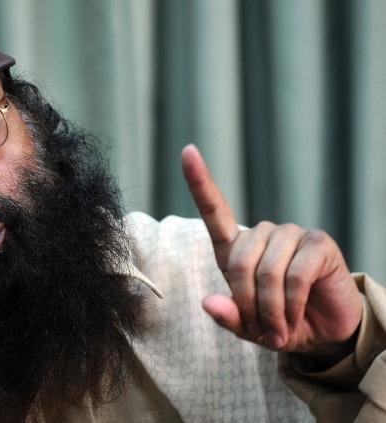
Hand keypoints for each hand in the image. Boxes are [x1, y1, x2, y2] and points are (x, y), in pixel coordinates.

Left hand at [181, 144, 362, 353]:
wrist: (325, 331)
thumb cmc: (280, 322)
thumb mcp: (249, 327)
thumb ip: (228, 316)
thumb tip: (208, 303)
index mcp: (237, 248)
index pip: (214, 210)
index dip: (199, 181)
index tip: (187, 151)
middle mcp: (263, 233)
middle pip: (239, 262)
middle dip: (247, 304)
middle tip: (262, 329)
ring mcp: (292, 234)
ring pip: (267, 272)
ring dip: (271, 310)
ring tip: (279, 327)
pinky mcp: (318, 243)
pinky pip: (295, 277)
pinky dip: (292, 305)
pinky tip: (297, 316)